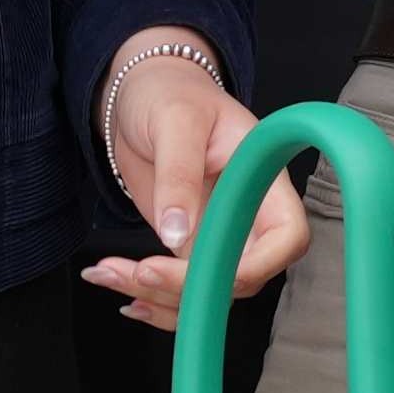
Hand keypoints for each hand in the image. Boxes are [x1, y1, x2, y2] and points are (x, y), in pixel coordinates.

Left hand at [77, 29, 301, 330]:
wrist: (143, 98)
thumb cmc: (172, 93)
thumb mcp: (176, 120)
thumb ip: (179, 174)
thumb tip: (178, 234)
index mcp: (265, 180)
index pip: (287, 237)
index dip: (256, 265)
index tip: (202, 271)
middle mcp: (250, 216)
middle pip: (242, 278)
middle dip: (188, 287)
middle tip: (138, 271)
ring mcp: (219, 236)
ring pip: (206, 293)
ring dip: (157, 298)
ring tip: (107, 273)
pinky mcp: (188, 247)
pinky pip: (179, 290)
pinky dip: (148, 299)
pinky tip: (115, 283)